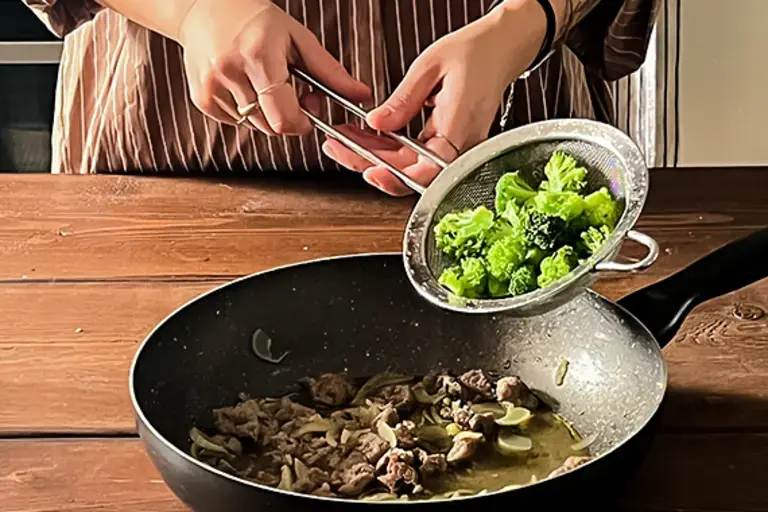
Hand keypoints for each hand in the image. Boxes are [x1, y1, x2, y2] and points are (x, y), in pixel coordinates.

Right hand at [179, 0, 369, 134]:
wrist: (204, 7)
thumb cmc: (255, 20)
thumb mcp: (298, 38)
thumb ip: (330, 72)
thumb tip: (361, 95)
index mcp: (258, 55)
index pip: (283, 116)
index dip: (302, 124)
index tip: (310, 115)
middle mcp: (231, 72)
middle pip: (271, 126)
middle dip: (288, 118)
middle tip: (292, 93)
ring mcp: (212, 87)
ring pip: (254, 126)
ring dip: (267, 114)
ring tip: (267, 84)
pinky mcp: (201, 98)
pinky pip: (235, 122)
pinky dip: (247, 112)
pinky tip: (246, 86)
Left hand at [323, 0, 545, 195]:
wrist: (500, 47)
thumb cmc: (475, 51)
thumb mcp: (430, 66)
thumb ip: (403, 100)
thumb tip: (376, 124)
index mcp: (461, 125)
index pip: (430, 169)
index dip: (398, 176)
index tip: (371, 170)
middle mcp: (463, 144)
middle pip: (412, 173)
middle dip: (372, 164)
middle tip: (340, 148)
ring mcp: (457, 148)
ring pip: (411, 167)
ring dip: (377, 157)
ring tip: (346, 141)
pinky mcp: (450, 145)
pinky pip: (417, 156)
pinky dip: (390, 150)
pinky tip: (368, 138)